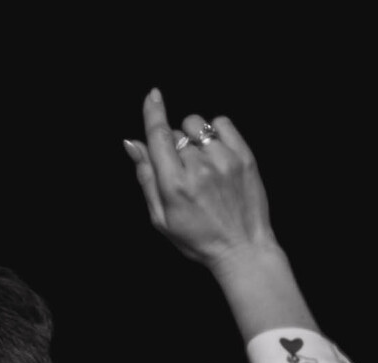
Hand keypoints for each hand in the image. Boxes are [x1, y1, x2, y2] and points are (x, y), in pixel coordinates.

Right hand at [123, 90, 275, 270]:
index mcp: (175, 184)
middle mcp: (199, 169)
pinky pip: (222, 123)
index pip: (159, 135)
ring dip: (194, 137)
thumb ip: (146, 178)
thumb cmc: (199, 239)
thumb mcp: (162, 218)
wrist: (243, 251)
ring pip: (198, 125)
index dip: (153, 112)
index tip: (152, 95)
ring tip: (202, 162)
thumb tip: (133, 143)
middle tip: (186, 173)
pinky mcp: (244, 158)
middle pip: (176, 132)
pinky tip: (216, 152)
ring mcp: (224, 161)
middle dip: (175, 146)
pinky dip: (216, 131)